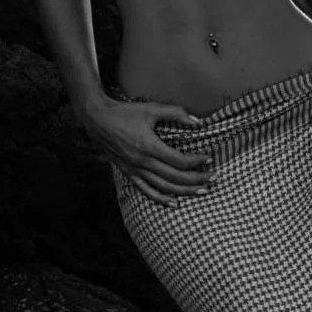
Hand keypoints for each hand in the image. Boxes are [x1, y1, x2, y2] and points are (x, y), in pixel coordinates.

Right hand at [81, 95, 211, 205]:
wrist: (97, 120)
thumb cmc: (125, 112)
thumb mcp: (151, 108)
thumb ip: (176, 113)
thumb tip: (197, 122)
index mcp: (149, 146)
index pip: (179, 160)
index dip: (197, 161)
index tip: (209, 157)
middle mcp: (143, 161)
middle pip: (175, 177)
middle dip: (197, 179)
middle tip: (213, 178)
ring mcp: (135, 170)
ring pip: (164, 187)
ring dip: (185, 192)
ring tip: (202, 192)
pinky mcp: (129, 173)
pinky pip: (146, 191)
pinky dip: (161, 199)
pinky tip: (174, 203)